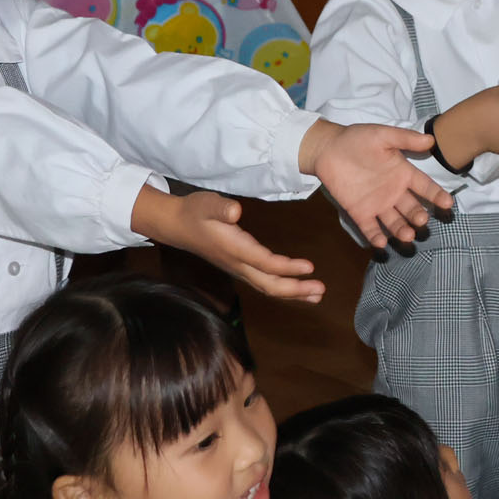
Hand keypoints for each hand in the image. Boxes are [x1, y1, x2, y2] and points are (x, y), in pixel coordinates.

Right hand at [131, 186, 323, 301]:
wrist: (176, 225)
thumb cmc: (195, 212)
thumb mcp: (207, 204)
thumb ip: (221, 207)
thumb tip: (234, 211)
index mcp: (234, 249)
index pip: (265, 263)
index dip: (287, 267)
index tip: (310, 267)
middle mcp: (238, 264)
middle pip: (269, 284)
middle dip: (295, 289)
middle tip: (321, 290)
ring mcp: (238, 269)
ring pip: (267, 287)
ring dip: (292, 293)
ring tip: (317, 295)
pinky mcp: (240, 268)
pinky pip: (264, 282)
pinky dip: (283, 287)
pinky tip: (297, 289)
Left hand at [299, 118, 454, 248]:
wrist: (329, 148)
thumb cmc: (358, 139)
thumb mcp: (383, 135)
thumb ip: (405, 139)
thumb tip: (431, 140)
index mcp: (403, 173)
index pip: (424, 186)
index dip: (436, 195)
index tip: (448, 203)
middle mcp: (394, 191)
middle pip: (411, 207)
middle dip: (418, 215)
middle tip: (422, 221)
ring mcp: (377, 203)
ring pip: (394, 220)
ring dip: (401, 229)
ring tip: (407, 236)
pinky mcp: (359, 212)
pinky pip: (370, 227)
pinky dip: (376, 236)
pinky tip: (382, 243)